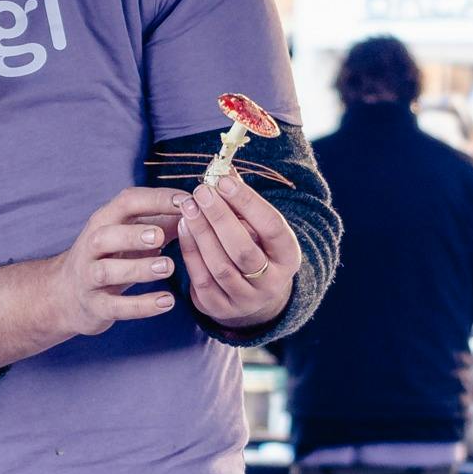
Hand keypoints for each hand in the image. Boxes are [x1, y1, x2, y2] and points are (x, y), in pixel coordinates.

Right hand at [45, 187, 190, 337]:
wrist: (67, 295)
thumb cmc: (109, 257)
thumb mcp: (129, 235)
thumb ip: (160, 222)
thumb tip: (195, 208)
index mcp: (104, 221)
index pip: (127, 202)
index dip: (156, 200)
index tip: (186, 201)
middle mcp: (92, 246)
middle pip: (107, 235)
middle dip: (134, 234)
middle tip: (161, 236)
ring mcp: (90, 277)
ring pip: (108, 271)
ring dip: (139, 268)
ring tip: (169, 266)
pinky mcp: (95, 306)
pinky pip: (116, 307)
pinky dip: (142, 305)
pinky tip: (167, 302)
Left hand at [178, 175, 300, 328]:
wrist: (254, 295)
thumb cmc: (256, 247)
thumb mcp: (258, 225)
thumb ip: (241, 199)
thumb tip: (221, 165)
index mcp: (289, 256)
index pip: (271, 226)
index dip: (247, 202)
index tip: (223, 182)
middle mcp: (271, 282)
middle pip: (243, 250)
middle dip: (219, 218)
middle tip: (201, 191)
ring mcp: (245, 299)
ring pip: (220, 266)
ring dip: (201, 233)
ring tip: (188, 206)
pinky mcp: (219, 309)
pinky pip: (201, 279)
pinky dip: (190, 251)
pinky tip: (183, 227)